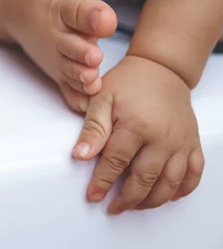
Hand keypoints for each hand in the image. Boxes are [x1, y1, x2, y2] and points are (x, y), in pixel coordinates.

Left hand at [71, 55, 203, 213]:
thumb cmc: (128, 81)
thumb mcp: (102, 98)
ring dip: (152, 200)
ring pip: (170, 183)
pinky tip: (167, 196)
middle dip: (127, 198)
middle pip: (145, 179)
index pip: (116, 162)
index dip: (103, 182)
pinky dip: (182, 190)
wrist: (160, 68)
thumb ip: (93, 128)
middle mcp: (163, 138)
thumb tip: (81, 155)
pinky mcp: (193, 143)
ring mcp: (181, 142)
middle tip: (113, 207)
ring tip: (134, 206)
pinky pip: (194, 174)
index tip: (93, 196)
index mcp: (136, 126)